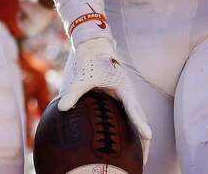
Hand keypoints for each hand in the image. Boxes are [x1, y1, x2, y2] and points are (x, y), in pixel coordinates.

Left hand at [58, 36, 151, 160]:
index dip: (140, 124)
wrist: (94, 48)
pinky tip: (125, 143)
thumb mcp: (81, 78)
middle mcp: (129, 94)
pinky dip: (131, 130)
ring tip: (139, 158)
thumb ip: (73, 93)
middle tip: (144, 159)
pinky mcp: (121, 99)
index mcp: (123, 88)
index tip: (147, 136)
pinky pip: (129, 116)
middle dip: (144, 140)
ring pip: (137, 119)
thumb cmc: (89, 62)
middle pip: (140, 119)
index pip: (133, 110)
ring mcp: (126, 97)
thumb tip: (60, 108)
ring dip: (139, 137)